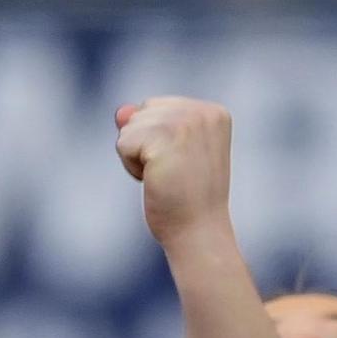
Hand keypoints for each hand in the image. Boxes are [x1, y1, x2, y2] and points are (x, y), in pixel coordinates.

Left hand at [113, 97, 234, 246]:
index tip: (185, 163)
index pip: (157, 107)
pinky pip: (123, 143)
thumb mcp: (173, 150)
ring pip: (130, 127)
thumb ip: (148, 122)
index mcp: (214, 113)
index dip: (159, 139)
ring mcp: (185, 123)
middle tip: (174, 171)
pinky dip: (132, 166)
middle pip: (142, 112)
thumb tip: (122, 112)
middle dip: (145, 143)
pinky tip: (157, 180)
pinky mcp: (164, 138)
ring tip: (167, 176)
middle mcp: (203, 112)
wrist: (200, 230)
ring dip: (138, 156)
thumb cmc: (189, 195)